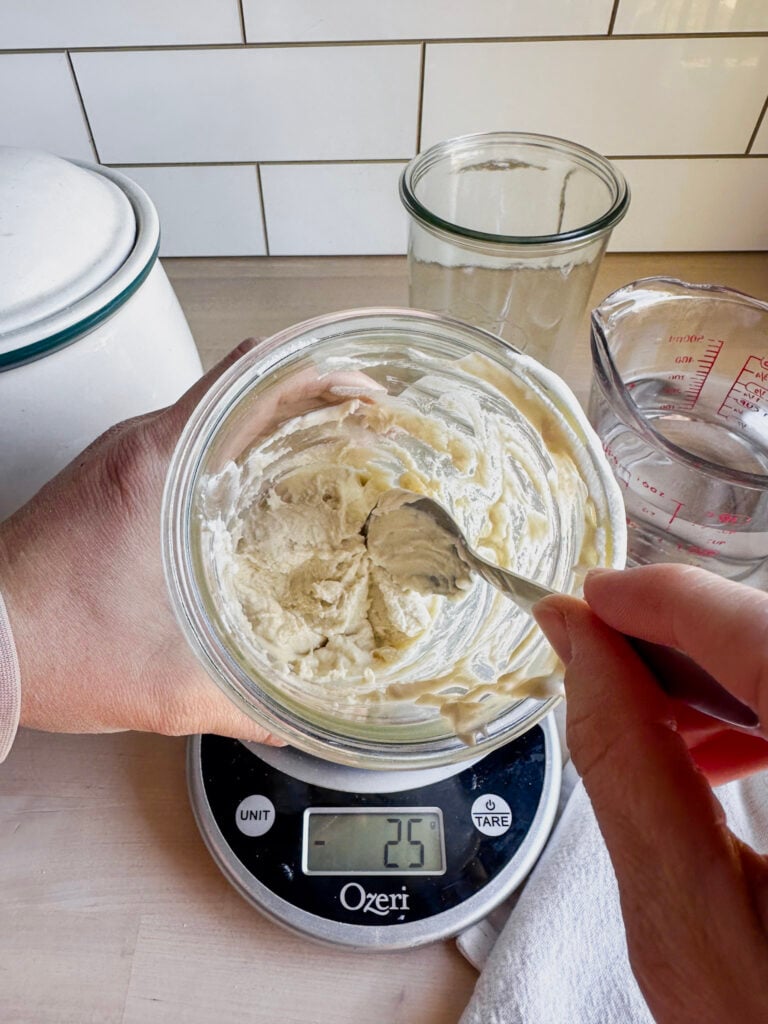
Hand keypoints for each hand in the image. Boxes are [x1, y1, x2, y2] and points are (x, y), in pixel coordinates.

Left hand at [0, 340, 376, 742]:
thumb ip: (243, 708)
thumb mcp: (163, 685)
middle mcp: (142, 443)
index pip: (253, 376)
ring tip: (330, 457)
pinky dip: (238, 451)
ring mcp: (125, 455)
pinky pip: (192, 440)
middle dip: (314, 399)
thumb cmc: (49, 646)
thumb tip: (297, 720)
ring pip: (218, 411)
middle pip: (245, 384)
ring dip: (275, 424)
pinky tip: (263, 495)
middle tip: (365, 430)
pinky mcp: (114, 477)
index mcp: (161, 463)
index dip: (322, 373)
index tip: (366, 391)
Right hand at [534, 564, 767, 1023]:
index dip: (666, 601)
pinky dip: (762, 708)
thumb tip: (577, 642)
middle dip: (687, 636)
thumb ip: (624, 762)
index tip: (590, 599)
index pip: (761, 635)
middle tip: (598, 651)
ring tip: (649, 712)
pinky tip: (717, 748)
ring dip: (724, 675)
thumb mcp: (683, 914)